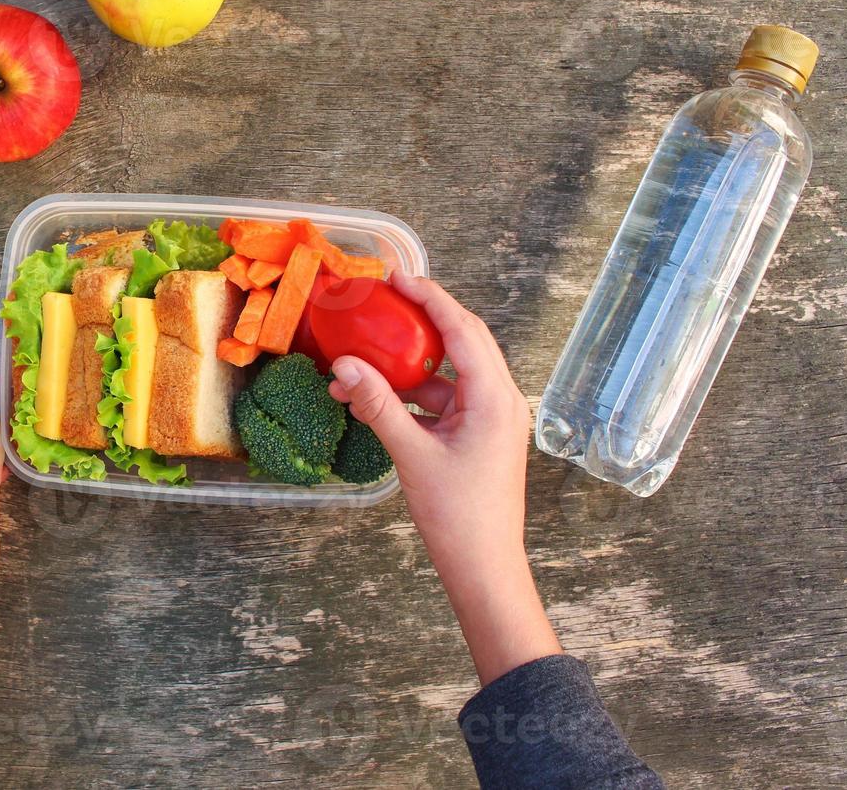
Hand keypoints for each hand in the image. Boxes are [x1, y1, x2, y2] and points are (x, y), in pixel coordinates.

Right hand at [328, 273, 559, 685]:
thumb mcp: (411, 454)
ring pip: (451, 373)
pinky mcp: (481, 436)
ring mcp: (494, 419)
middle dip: (423, 318)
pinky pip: (447, 400)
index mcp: (495, 398)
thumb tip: (344, 365)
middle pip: (464, 341)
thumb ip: (378, 404)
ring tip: (365, 360)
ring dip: (410, 365)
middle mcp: (502, 400)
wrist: (485, 569)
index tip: (398, 276)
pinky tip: (378, 400)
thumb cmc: (458, 517)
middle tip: (387, 296)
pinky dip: (415, 395)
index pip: (463, 329)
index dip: (430, 297)